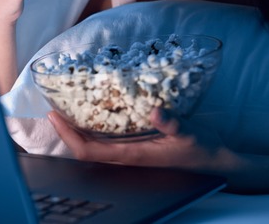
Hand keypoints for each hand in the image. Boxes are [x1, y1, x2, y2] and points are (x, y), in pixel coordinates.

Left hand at [48, 108, 234, 171]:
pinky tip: (93, 113)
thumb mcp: (189, 132)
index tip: (55, 117)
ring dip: (78, 129)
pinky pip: (108, 140)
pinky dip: (94, 128)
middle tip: (53, 108)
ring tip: (67, 108)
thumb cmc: (201, 149)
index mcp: (133, 155)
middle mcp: (128, 156)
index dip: (69, 135)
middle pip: (85, 148)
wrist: (215, 160)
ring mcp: (132, 152)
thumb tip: (155, 111)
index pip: (89, 150)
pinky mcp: (138, 146)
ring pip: (95, 145)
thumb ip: (172, 122)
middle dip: (66, 131)